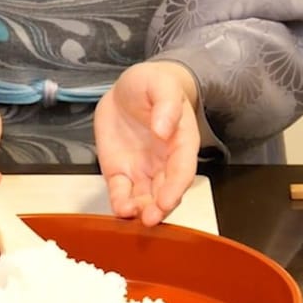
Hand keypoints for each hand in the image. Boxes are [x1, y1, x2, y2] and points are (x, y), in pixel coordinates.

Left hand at [93, 61, 200, 225]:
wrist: (128, 89)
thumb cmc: (152, 85)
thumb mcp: (161, 84)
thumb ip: (166, 104)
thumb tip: (164, 128)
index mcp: (181, 141)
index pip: (182, 169)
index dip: (176, 187)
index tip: (167, 200)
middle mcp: (164, 161)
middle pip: (166, 190)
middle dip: (159, 207)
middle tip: (150, 218)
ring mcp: (142, 169)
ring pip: (145, 197)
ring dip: (141, 210)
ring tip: (132, 215)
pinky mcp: (120, 171)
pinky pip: (121, 191)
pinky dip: (120, 202)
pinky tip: (120, 209)